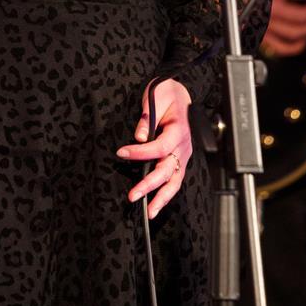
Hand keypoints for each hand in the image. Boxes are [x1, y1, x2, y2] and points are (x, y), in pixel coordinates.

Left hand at [116, 78, 192, 219]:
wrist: (180, 93)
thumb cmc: (167, 93)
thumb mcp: (156, 97)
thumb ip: (148, 117)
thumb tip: (139, 137)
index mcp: (179, 130)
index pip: (159, 147)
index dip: (140, 153)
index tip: (122, 153)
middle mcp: (184, 146)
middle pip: (167, 170)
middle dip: (149, 185)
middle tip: (132, 195)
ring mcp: (183, 155)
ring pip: (175, 181)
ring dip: (162, 198)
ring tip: (149, 212)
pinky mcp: (179, 159)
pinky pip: (175, 179)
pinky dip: (167, 193)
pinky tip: (156, 204)